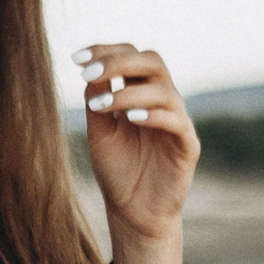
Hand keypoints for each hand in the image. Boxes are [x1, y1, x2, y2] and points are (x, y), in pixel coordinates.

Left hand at [76, 42, 197, 263]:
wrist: (133, 213)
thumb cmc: (118, 170)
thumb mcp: (99, 131)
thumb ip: (97, 100)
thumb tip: (91, 71)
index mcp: (140, 92)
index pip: (130, 56)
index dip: (105, 50)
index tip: (76, 58)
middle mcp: (162, 100)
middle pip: (151, 61)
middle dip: (118, 61)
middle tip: (88, 74)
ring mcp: (177, 121)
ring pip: (163, 89)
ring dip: (129, 92)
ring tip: (101, 105)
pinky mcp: (188, 145)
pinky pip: (177, 121)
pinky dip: (153, 115)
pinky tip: (130, 119)